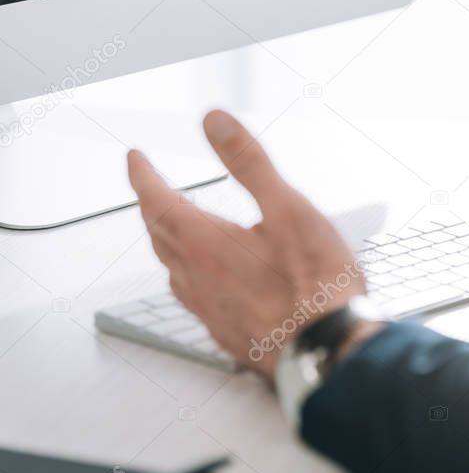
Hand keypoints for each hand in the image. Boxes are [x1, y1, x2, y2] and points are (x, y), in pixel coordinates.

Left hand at [128, 110, 370, 378]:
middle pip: (159, 236)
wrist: (328, 350)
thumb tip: (215, 122)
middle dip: (152, 205)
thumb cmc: (315, 284)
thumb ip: (249, 163)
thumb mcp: (289, 208)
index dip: (143, 176)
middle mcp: (197, 279)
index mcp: (206, 244)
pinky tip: (209, 280)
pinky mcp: (228, 333)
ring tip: (174, 229)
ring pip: (172, 270)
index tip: (136, 159)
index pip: (157, 201)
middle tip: (152, 188)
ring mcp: (210, 310)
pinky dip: (189, 275)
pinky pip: (193, 297)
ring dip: (166, 242)